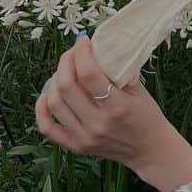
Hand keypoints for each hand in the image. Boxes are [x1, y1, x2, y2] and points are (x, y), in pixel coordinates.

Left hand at [34, 34, 186, 180]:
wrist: (150, 150)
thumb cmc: (148, 117)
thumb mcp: (140, 91)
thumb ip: (118, 71)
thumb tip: (97, 48)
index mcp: (118, 108)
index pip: (89, 74)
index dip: (81, 53)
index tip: (83, 41)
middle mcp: (98, 124)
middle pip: (67, 86)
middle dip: (65, 62)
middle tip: (72, 53)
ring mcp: (84, 137)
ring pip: (54, 103)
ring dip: (54, 80)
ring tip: (63, 71)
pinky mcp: (75, 147)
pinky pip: (47, 126)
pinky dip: (42, 107)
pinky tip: (48, 94)